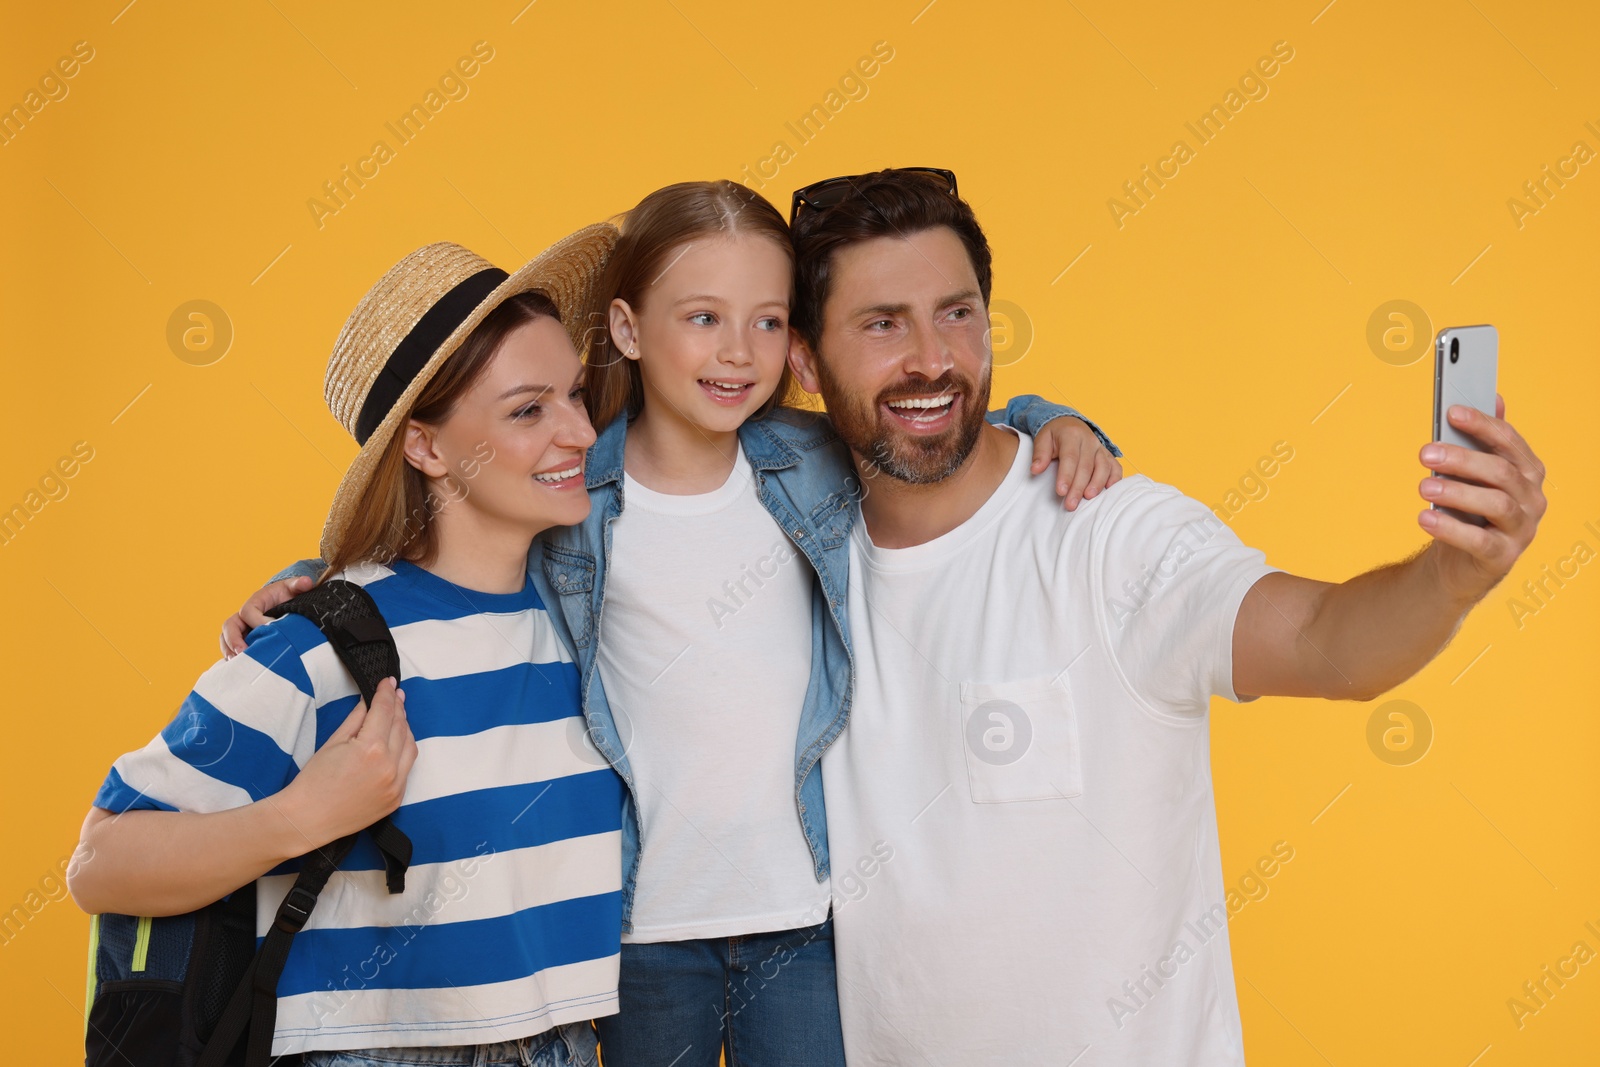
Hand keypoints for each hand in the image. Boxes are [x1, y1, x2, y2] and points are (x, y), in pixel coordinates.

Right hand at [220, 575, 313, 658]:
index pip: (247, 611)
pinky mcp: (243, 640)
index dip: (257, 621)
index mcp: (254, 602)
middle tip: (243, 652)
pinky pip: (231, 650)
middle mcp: (243, 616)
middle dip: (234, 640)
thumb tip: (307, 582)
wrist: (285, 604)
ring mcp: (241, 629)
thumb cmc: (287, 595)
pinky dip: (234, 659)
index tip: (272, 628)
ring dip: (230, 652)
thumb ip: (299, 584)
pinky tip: (242, 669)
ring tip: (239, 663)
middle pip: (229, 626)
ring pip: (226, 640)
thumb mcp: (293, 588)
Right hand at [275, 678, 417, 849]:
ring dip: (404, 728)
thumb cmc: (314, 781)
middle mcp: (389, 766)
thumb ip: (357, 719)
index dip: (387, 693)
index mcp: (371, 749)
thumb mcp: (333, 742)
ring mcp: (396, 785)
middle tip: (394, 694)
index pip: (385, 711)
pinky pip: (407, 768)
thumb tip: (370, 702)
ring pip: (410, 746)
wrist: (308, 819)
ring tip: (396, 715)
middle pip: (401, 726)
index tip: (388, 682)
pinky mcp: (396, 798)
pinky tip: (396, 742)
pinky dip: (404, 751)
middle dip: (398, 707)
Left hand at [1030, 416, 1123, 509]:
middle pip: (1086, 466)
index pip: (1070, 457)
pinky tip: (1108, 490)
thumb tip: (1035, 470)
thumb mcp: (1042, 439)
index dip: (1066, 475)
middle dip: (1078, 487)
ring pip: (1103, 467)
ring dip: (1097, 484)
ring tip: (1089, 498)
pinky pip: (1115, 467)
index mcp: (1071, 435)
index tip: (1060, 492)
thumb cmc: (1054, 435)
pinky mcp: (1108, 455)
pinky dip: (1115, 479)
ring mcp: (1100, 448)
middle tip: (1071, 504)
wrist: (1070, 424)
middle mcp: (1089, 440)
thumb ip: (1040, 454)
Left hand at [1417, 395, 1545, 602]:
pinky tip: (1424, 518)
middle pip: (1501, 471)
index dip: (1481, 425)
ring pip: (1495, 503)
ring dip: (1457, 492)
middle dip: (1462, 459)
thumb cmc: (1468, 511)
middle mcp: (1532, 498)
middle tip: (1425, 453)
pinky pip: (1479, 541)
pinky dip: (1450, 528)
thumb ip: (1485, 441)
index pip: (1508, 441)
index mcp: (1527, 471)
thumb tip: (1495, 397)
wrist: (1459, 563)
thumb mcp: (1475, 475)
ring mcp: (1522, 529)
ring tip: (1423, 486)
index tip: (1451, 412)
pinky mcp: (1503, 557)